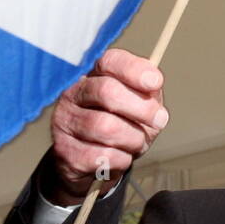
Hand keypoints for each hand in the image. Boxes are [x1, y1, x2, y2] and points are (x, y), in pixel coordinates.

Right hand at [46, 47, 167, 205]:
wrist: (92, 162)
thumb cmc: (120, 124)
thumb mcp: (139, 103)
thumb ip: (148, 90)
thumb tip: (153, 81)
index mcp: (92, 74)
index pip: (108, 61)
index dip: (133, 69)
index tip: (155, 82)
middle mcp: (72, 93)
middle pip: (106, 91)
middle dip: (141, 108)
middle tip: (159, 120)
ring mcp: (65, 121)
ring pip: (106, 127)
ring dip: (133, 138)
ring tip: (137, 142)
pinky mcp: (65, 151)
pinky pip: (102, 155)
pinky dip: (121, 159)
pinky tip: (120, 156)